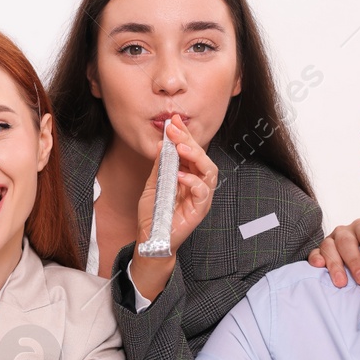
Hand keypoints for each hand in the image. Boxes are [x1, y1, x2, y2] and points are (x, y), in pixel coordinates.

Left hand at [130, 116, 217, 300]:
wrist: (151, 238)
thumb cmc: (154, 213)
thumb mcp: (154, 184)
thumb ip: (160, 166)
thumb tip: (161, 144)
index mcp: (188, 175)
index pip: (190, 151)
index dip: (184, 135)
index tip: (173, 121)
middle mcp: (198, 184)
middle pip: (201, 157)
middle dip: (189, 141)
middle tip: (175, 129)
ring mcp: (200, 197)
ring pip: (209, 171)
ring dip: (196, 157)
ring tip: (181, 148)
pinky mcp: (199, 210)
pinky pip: (202, 192)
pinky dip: (193, 182)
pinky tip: (180, 176)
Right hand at [307, 219, 359, 286]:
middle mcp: (345, 232)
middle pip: (347, 242)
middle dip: (354, 261)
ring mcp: (330, 241)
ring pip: (329, 247)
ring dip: (335, 265)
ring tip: (341, 282)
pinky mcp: (318, 252)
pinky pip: (314, 253)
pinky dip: (316, 259)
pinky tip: (319, 266)